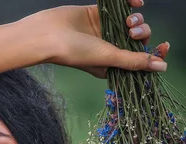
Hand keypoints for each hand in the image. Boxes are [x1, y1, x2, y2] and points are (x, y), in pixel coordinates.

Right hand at [28, 0, 169, 78]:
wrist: (49, 35)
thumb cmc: (75, 52)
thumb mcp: (108, 57)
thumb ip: (135, 60)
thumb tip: (161, 67)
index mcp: (112, 65)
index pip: (140, 60)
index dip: (154, 53)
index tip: (164, 45)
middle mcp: (110, 49)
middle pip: (138, 40)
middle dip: (141, 33)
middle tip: (130, 30)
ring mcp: (104, 31)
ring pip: (132, 22)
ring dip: (136, 18)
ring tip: (127, 18)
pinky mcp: (99, 14)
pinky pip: (122, 6)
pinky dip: (131, 2)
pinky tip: (135, 1)